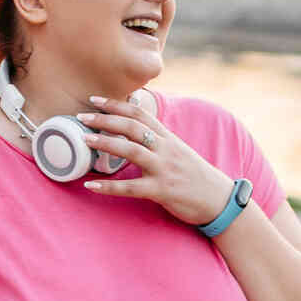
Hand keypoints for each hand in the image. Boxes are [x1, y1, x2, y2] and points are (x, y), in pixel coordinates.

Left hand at [77, 95, 233, 227]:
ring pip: (131, 151)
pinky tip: (91, 185)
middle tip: (82, 117)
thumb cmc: (195, 176)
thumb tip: (136, 127)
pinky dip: (109, 186)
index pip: (140, 114)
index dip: (116, 105)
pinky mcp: (162, 190)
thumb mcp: (178, 151)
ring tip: (84, 140)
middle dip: (105, 120)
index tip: (95, 100)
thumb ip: (158, 139)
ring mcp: (164, 169)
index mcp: (168, 138)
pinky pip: (131, 187)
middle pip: (132, 127)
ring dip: (106, 143)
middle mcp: (165, 149)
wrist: (218, 200)